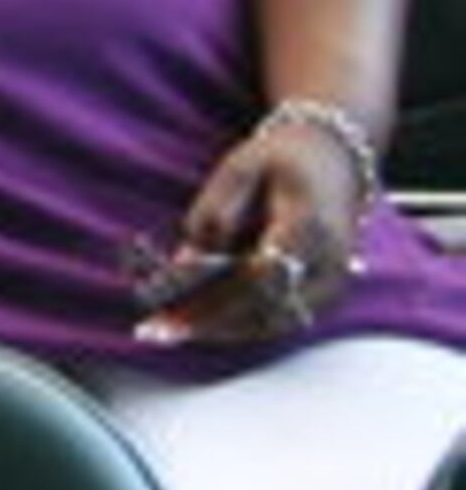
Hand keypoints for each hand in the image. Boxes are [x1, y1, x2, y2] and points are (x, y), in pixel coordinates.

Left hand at [133, 109, 370, 346]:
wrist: (335, 160)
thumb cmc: (281, 159)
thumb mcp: (240, 169)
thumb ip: (213, 213)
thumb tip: (185, 263)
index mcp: (309, 226)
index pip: (260, 277)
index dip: (214, 299)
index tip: (169, 309)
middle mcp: (330, 263)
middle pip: (266, 309)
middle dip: (208, 322)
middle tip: (154, 329)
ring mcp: (333, 283)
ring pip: (273, 322)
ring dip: (220, 330)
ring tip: (166, 329)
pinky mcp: (326, 293)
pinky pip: (280, 318)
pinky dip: (239, 323)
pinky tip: (199, 321)